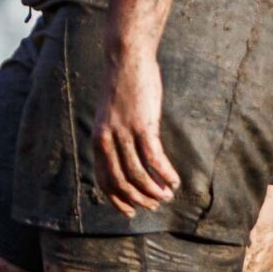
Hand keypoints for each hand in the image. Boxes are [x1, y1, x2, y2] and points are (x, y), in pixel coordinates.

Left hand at [92, 46, 179, 217]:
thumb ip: (113, 136)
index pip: (104, 180)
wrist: (125, 60)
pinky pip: (154, 159)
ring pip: (138, 174)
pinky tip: (175, 181)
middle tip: (155, 205)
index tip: (130, 211)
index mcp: (97, 140)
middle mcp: (107, 140)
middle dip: (139, 199)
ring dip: (154, 190)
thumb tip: (125, 157)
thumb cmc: (122, 88)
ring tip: (167, 196)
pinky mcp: (143, 126)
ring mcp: (124, 133)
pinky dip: (165, 174)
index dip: (118, 199)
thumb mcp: (110, 116)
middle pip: (121, 182)